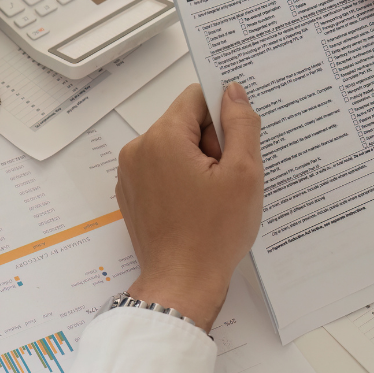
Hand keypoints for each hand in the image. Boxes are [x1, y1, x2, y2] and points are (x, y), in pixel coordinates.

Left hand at [115, 82, 262, 331]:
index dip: (222, 116)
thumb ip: (241, 124)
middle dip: (211, 143)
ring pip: (174, 147)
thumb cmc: (213, 232)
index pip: (196, 97)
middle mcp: (137, 150)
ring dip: (198, 163)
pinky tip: (197, 206)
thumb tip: (233, 91)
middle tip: (227, 178)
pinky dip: (181, 180)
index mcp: (161, 138)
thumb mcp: (243, 172)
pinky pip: (161, 170)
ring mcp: (129, 174)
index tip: (237, 143)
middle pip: (184, 123)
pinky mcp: (131, 194)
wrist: (181, 281)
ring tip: (213, 196)